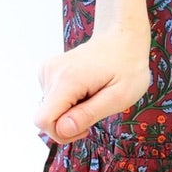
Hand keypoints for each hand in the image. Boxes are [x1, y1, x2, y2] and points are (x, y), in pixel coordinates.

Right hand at [35, 21, 151, 144]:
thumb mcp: (119, 96)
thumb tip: (63, 130)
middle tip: (96, 106)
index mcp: (67, 80)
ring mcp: (47, 70)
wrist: (122, 38)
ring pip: (50, 110)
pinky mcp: (47, 70)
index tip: (86, 127)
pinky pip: (52, 100)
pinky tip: (85, 88)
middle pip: (46, 117)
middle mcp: (51, 73)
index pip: (44, 120)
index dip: (63, 133)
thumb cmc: (127, 66)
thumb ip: (89, 114)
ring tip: (93, 93)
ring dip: (71, 110)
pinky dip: (68, 101)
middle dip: (71, 121)